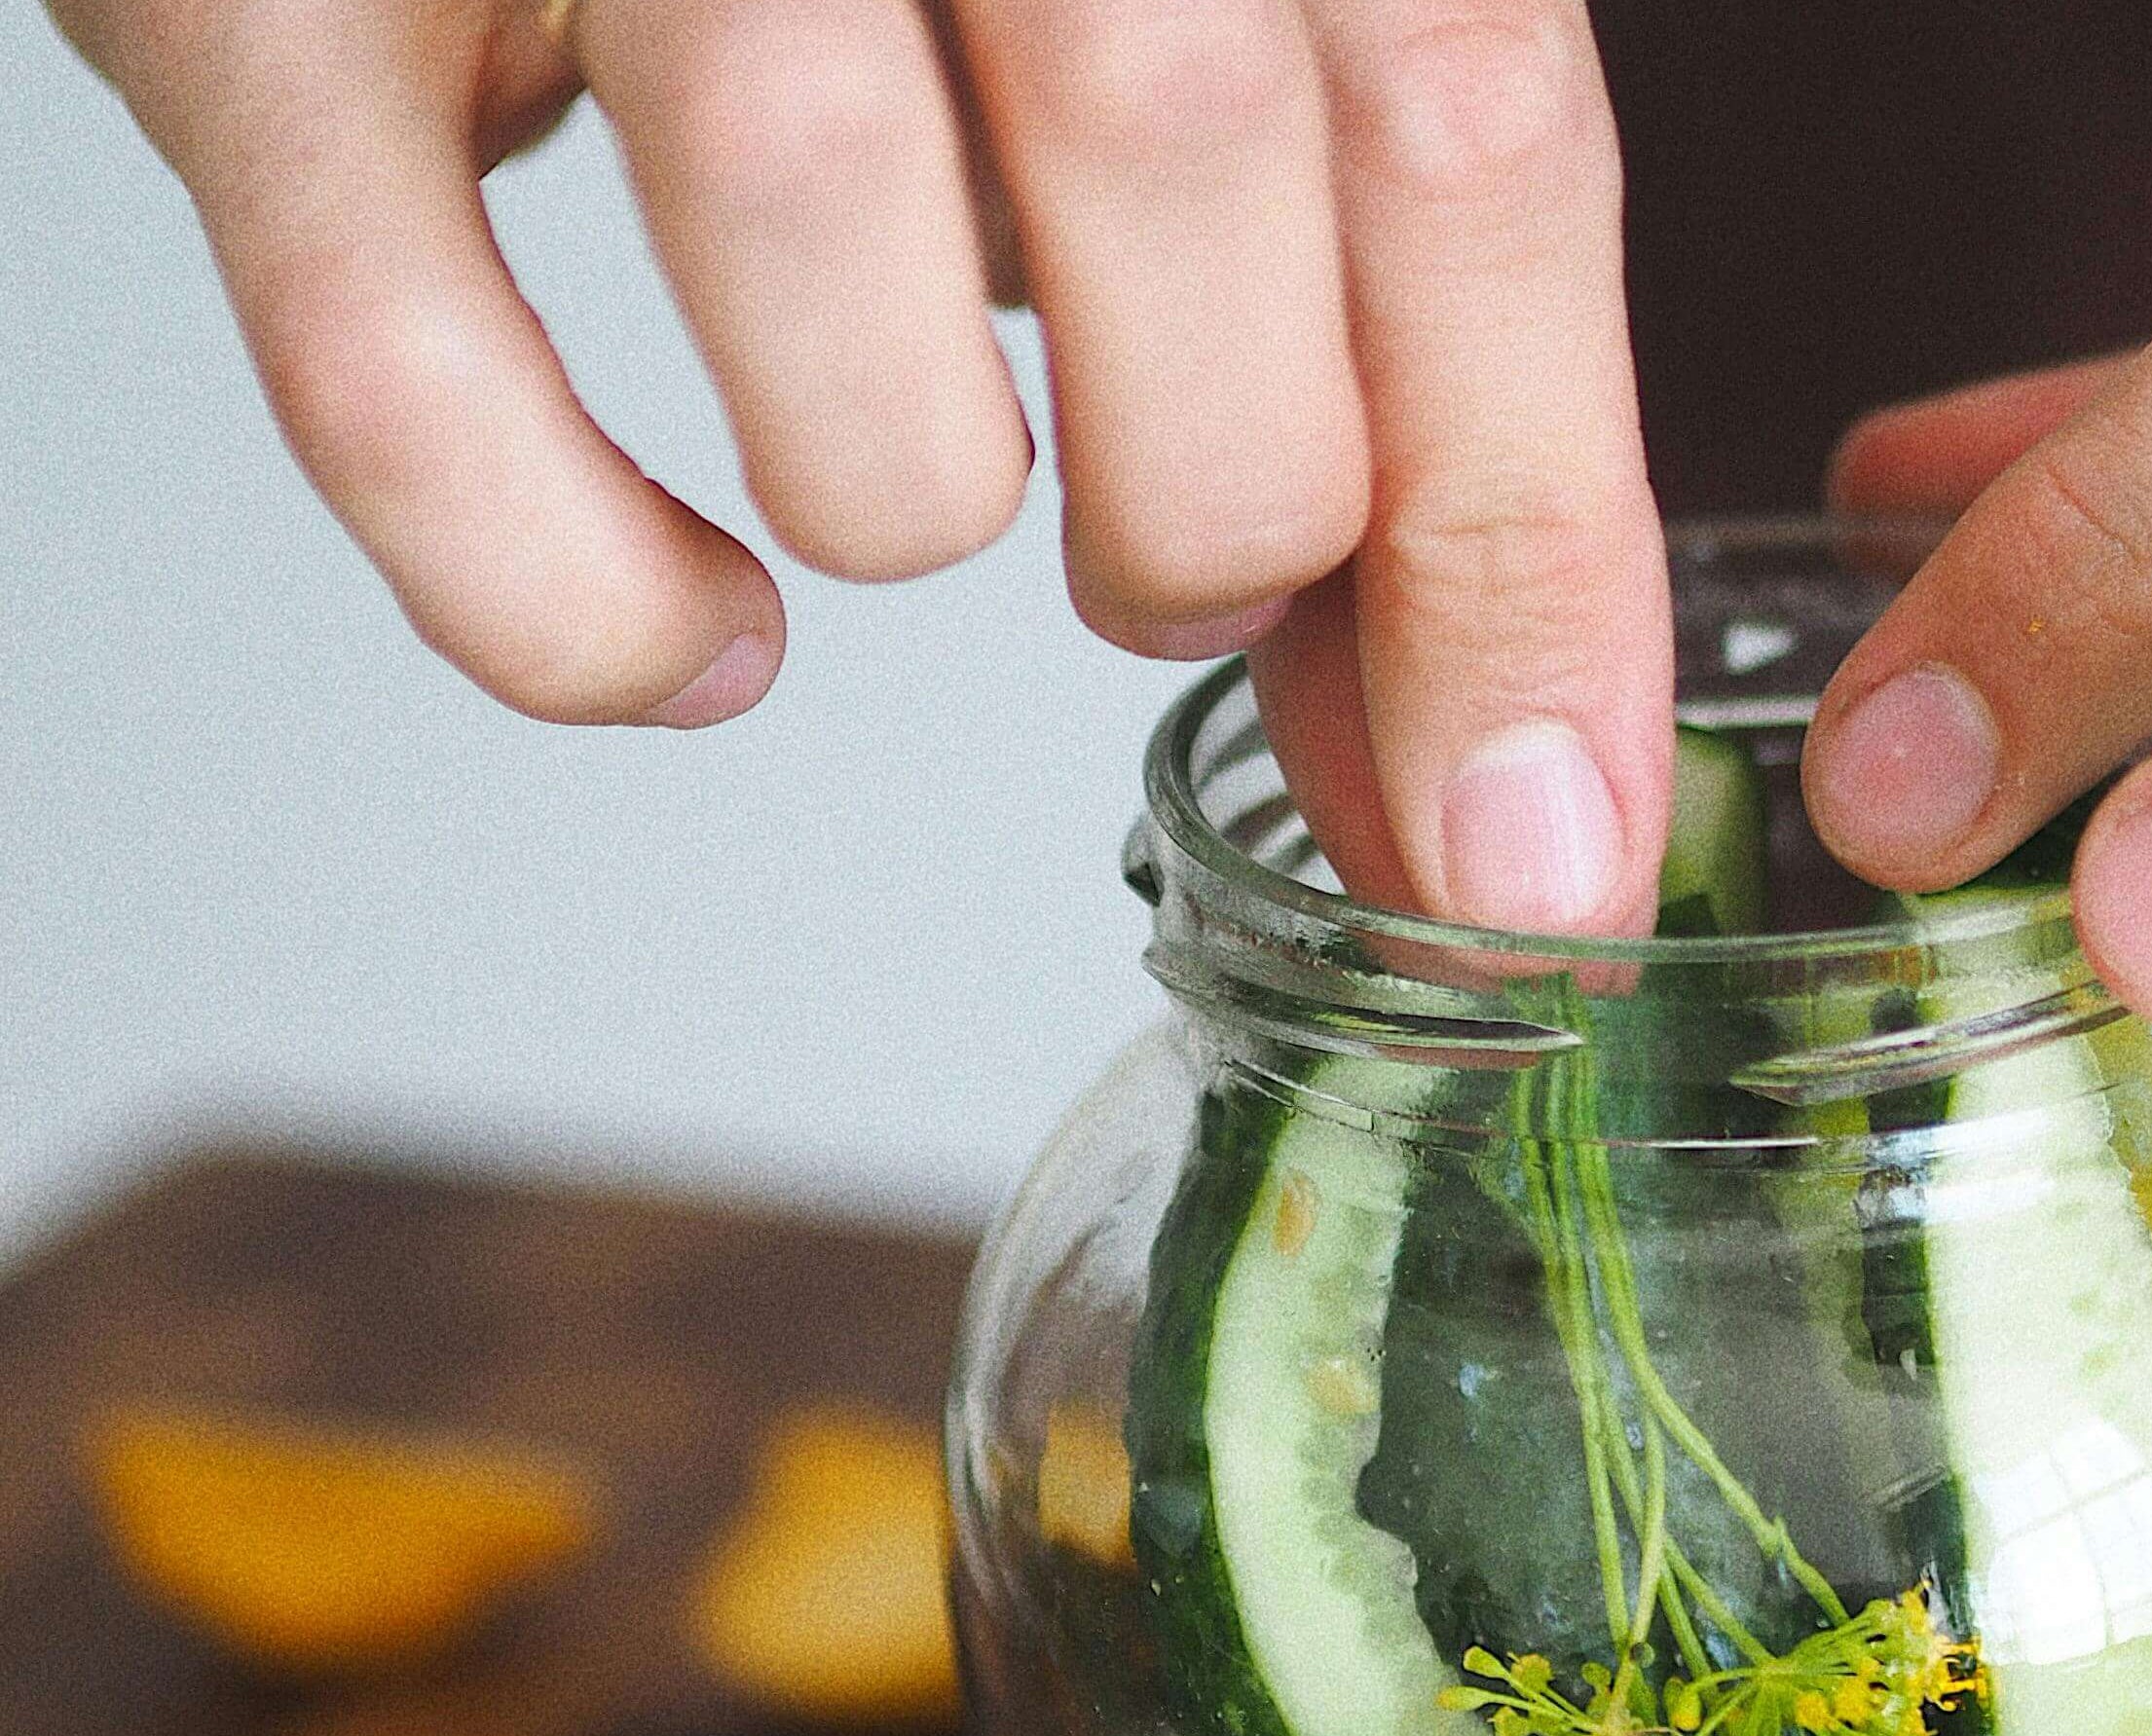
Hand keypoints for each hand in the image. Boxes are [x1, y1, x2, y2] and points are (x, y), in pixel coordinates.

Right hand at [48, 0, 1669, 931]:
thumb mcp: (1195, 3)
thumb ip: (1360, 306)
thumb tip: (1494, 764)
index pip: (1474, 144)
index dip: (1525, 560)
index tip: (1532, 863)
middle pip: (1190, 180)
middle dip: (1232, 508)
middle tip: (1183, 557)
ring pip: (834, 288)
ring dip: (928, 498)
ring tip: (925, 466)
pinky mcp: (249, 6)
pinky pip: (418, 404)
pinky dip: (584, 607)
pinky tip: (704, 634)